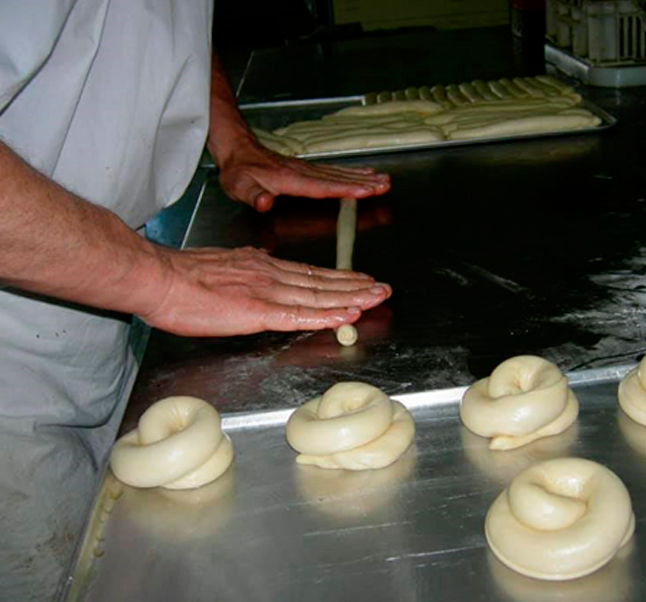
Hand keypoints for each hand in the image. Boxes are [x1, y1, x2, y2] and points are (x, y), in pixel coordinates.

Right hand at [139, 246, 391, 336]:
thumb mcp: (222, 265)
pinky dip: (327, 315)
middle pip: (321, 282)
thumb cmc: (180, 278)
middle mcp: (270, 274)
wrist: (158, 277)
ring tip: (376, 298)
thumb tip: (259, 269)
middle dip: (355, 286)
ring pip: (318, 296)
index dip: (338, 278)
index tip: (359, 280)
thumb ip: (246, 271)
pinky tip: (347, 315)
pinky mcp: (258, 310)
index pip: (308, 273)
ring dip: (351, 298)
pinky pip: (300, 315)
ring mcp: (267, 291)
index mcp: (261, 265)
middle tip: (382, 288)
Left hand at [217, 137, 390, 211]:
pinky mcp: (309, 169)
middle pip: (339, 178)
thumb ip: (253, 196)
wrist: (237, 151)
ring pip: (340, 174)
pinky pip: (335, 171)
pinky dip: (353, 172)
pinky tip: (366, 174)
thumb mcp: (238, 187)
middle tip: (386, 185)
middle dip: (364, 182)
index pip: (323, 186)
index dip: (345, 189)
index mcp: (290, 180)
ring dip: (364, 177)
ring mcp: (308, 169)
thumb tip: (264, 203)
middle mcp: (304, 173)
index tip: (365, 191)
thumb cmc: (239, 173)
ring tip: (384, 181)